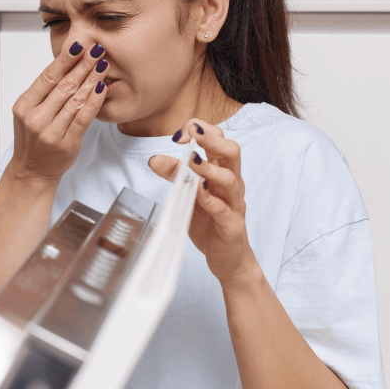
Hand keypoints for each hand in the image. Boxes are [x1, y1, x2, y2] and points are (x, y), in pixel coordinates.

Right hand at [9, 41, 108, 183]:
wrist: (32, 170)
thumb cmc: (33, 139)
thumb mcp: (29, 112)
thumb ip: (44, 92)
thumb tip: (68, 62)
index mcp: (24, 106)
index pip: (47, 77)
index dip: (65, 60)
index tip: (79, 45)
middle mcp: (36, 118)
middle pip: (64, 86)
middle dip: (83, 65)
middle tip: (97, 49)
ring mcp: (51, 132)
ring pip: (76, 99)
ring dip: (92, 79)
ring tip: (103, 64)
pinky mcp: (67, 143)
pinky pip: (84, 117)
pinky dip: (94, 101)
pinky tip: (102, 87)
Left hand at [148, 119, 258, 284]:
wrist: (227, 258)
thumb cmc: (209, 222)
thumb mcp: (187, 195)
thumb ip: (175, 176)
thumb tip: (154, 159)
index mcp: (222, 172)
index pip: (219, 140)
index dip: (202, 130)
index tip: (181, 132)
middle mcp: (232, 184)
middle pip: (232, 152)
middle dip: (212, 138)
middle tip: (193, 132)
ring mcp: (234, 204)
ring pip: (230, 179)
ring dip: (210, 168)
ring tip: (193, 161)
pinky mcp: (232, 225)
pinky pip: (224, 210)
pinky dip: (211, 200)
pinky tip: (198, 193)